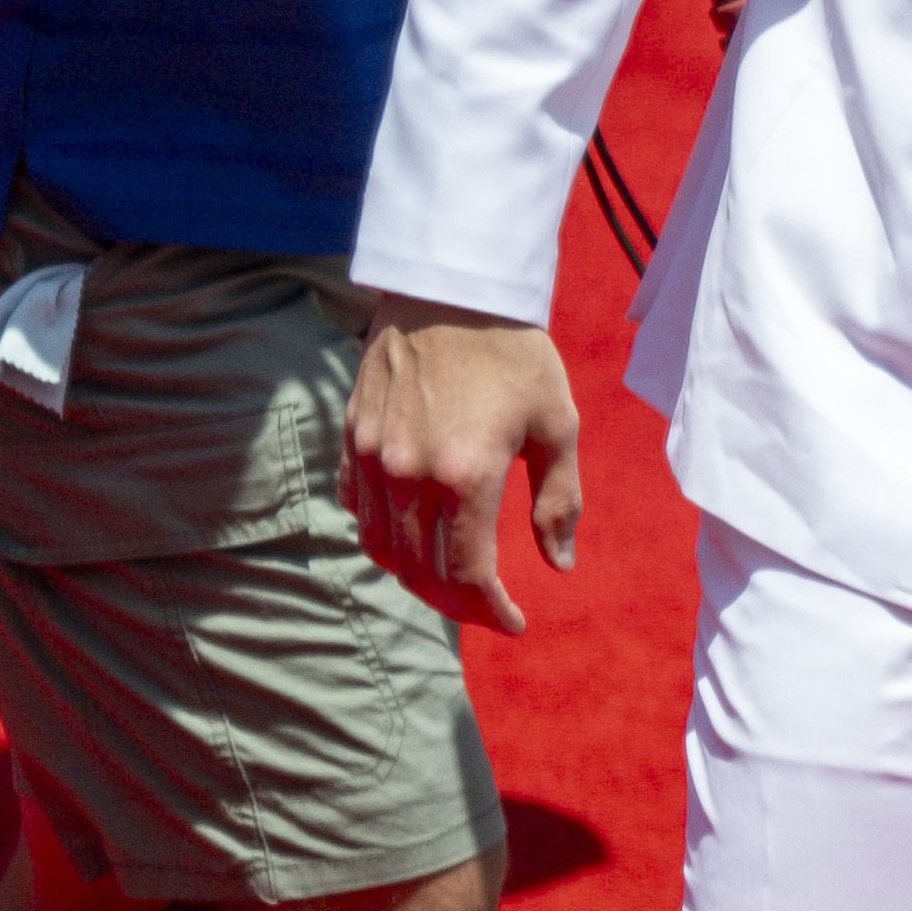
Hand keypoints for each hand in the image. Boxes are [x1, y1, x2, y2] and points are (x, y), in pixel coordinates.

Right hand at [344, 293, 580, 634]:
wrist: (452, 287)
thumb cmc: (516, 351)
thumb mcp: (557, 423)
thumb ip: (558, 500)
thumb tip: (560, 564)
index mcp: (465, 476)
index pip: (468, 576)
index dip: (491, 612)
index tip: (515, 623)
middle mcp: (409, 476)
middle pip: (421, 574)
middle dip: (458, 605)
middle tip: (488, 609)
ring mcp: (372, 459)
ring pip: (382, 550)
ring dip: (417, 578)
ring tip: (453, 582)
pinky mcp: (351, 440)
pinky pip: (359, 511)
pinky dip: (383, 537)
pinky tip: (413, 536)